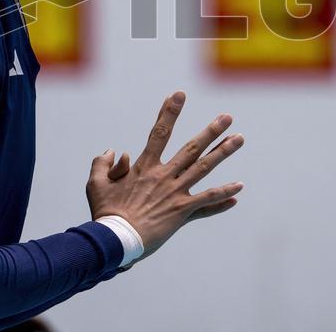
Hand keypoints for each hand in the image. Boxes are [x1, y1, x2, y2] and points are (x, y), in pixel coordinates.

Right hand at [85, 90, 244, 262]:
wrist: (116, 241)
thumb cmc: (105, 213)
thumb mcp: (96, 185)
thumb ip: (102, 164)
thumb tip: (113, 150)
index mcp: (144, 167)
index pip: (159, 133)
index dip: (169, 112)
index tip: (179, 94)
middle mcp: (164, 176)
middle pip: (192, 148)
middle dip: (211, 131)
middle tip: (228, 116)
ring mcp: (176, 193)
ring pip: (205, 168)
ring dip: (223, 152)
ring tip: (239, 138)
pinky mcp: (182, 212)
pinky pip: (207, 201)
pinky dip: (223, 195)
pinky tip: (238, 189)